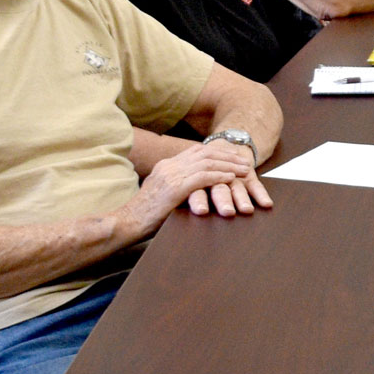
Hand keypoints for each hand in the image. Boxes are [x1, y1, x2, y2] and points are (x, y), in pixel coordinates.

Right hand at [129, 141, 261, 230]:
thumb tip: (192, 190)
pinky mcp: (175, 188)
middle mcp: (169, 166)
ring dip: (229, 166)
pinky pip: (203, 177)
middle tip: (245, 161)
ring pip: (207, 163)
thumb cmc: (144, 215)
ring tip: (245, 170)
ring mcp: (171, 175)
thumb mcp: (161, 195)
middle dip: (228, 156)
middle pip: (205, 153)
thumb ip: (175, 187)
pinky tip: (231, 179)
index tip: (233, 157)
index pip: (196, 151)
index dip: (217, 153)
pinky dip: (219, 176)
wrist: (128, 222)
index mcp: (166, 165)